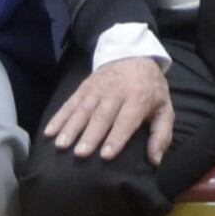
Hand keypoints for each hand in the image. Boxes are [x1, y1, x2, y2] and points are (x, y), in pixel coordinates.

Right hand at [43, 55, 175, 163]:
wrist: (133, 55)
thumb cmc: (151, 89)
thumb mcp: (165, 108)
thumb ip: (162, 134)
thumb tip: (155, 160)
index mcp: (139, 97)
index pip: (126, 120)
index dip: (116, 138)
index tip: (106, 156)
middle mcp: (116, 92)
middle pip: (101, 116)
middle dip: (90, 135)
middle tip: (80, 154)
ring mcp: (97, 89)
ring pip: (83, 109)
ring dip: (70, 127)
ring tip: (61, 145)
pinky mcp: (84, 87)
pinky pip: (70, 103)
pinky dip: (59, 117)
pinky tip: (49, 132)